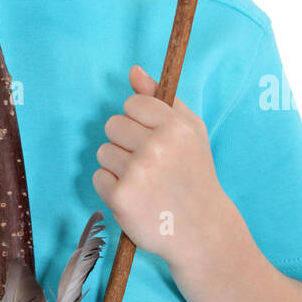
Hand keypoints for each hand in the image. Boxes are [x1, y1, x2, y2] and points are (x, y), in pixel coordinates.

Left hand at [92, 64, 229, 268]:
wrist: (203, 230)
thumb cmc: (195, 174)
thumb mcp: (190, 130)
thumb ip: (161, 98)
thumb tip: (134, 71)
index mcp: (175, 126)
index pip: (132, 103)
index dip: (140, 122)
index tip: (154, 139)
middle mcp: (156, 146)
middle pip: (113, 124)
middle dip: (125, 142)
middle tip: (149, 163)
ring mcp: (137, 172)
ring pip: (103, 151)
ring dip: (118, 165)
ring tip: (143, 181)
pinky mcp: (121, 197)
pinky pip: (98, 177)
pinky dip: (112, 187)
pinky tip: (135, 196)